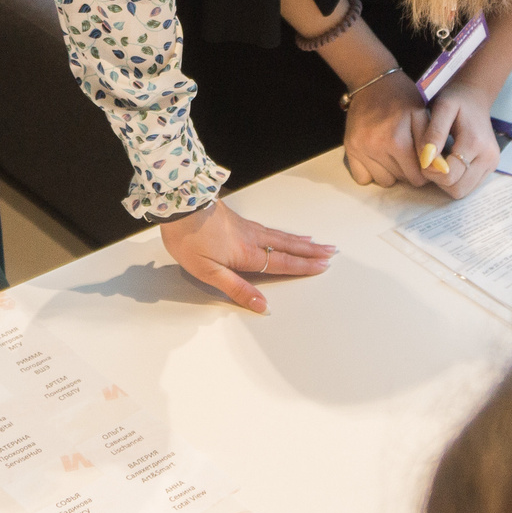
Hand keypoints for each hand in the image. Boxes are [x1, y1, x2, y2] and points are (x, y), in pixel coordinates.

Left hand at [159, 201, 335, 313]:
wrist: (180, 206)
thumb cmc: (189, 239)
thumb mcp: (208, 272)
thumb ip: (236, 289)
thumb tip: (261, 306)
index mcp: (247, 254)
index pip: (282, 263)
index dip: (304, 266)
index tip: (323, 266)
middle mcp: (252, 239)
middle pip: (288, 246)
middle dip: (311, 251)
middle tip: (331, 252)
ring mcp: (246, 227)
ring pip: (281, 235)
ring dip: (301, 241)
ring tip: (315, 243)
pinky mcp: (238, 220)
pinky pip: (270, 228)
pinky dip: (284, 231)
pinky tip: (283, 232)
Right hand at [342, 71, 430, 188]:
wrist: (372, 82)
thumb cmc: (402, 97)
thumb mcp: (421, 114)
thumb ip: (431, 142)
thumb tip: (437, 168)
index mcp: (396, 140)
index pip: (416, 176)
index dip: (424, 170)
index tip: (424, 160)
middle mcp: (375, 147)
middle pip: (400, 179)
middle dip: (409, 171)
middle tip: (409, 153)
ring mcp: (359, 149)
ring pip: (383, 181)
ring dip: (392, 172)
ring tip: (394, 154)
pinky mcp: (349, 149)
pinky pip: (362, 178)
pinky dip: (372, 173)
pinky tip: (379, 158)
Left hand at [416, 79, 501, 199]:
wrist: (476, 96)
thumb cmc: (456, 99)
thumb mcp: (442, 108)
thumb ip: (433, 134)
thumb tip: (427, 161)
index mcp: (476, 143)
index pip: (448, 175)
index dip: (430, 170)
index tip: (424, 155)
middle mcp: (488, 157)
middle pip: (457, 189)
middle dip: (438, 179)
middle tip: (431, 159)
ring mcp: (492, 164)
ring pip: (463, 191)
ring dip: (446, 182)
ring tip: (439, 161)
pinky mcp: (491, 168)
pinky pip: (469, 187)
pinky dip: (455, 180)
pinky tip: (449, 163)